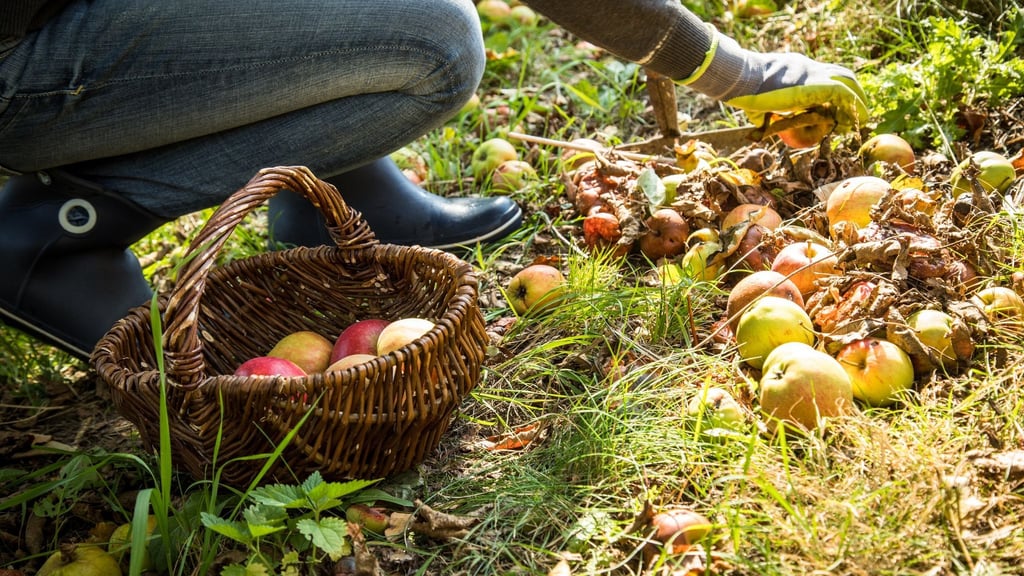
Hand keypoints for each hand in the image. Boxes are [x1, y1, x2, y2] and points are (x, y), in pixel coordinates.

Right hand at [724, 53, 868, 131]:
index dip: (830, 92)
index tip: (834, 109)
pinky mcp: (819, 84)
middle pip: (839, 73)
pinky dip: (856, 104)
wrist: (744, 80)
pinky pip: (845, 93)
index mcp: (794, 69)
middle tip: (853, 111)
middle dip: (850, 91)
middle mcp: (808, 67)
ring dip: (858, 98)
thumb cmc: (744, 92)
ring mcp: (815, 73)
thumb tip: (758, 123)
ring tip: (862, 116)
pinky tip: (862, 117)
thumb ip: (763, 111)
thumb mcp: (757, 102)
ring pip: (847, 80)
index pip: (819, 75)